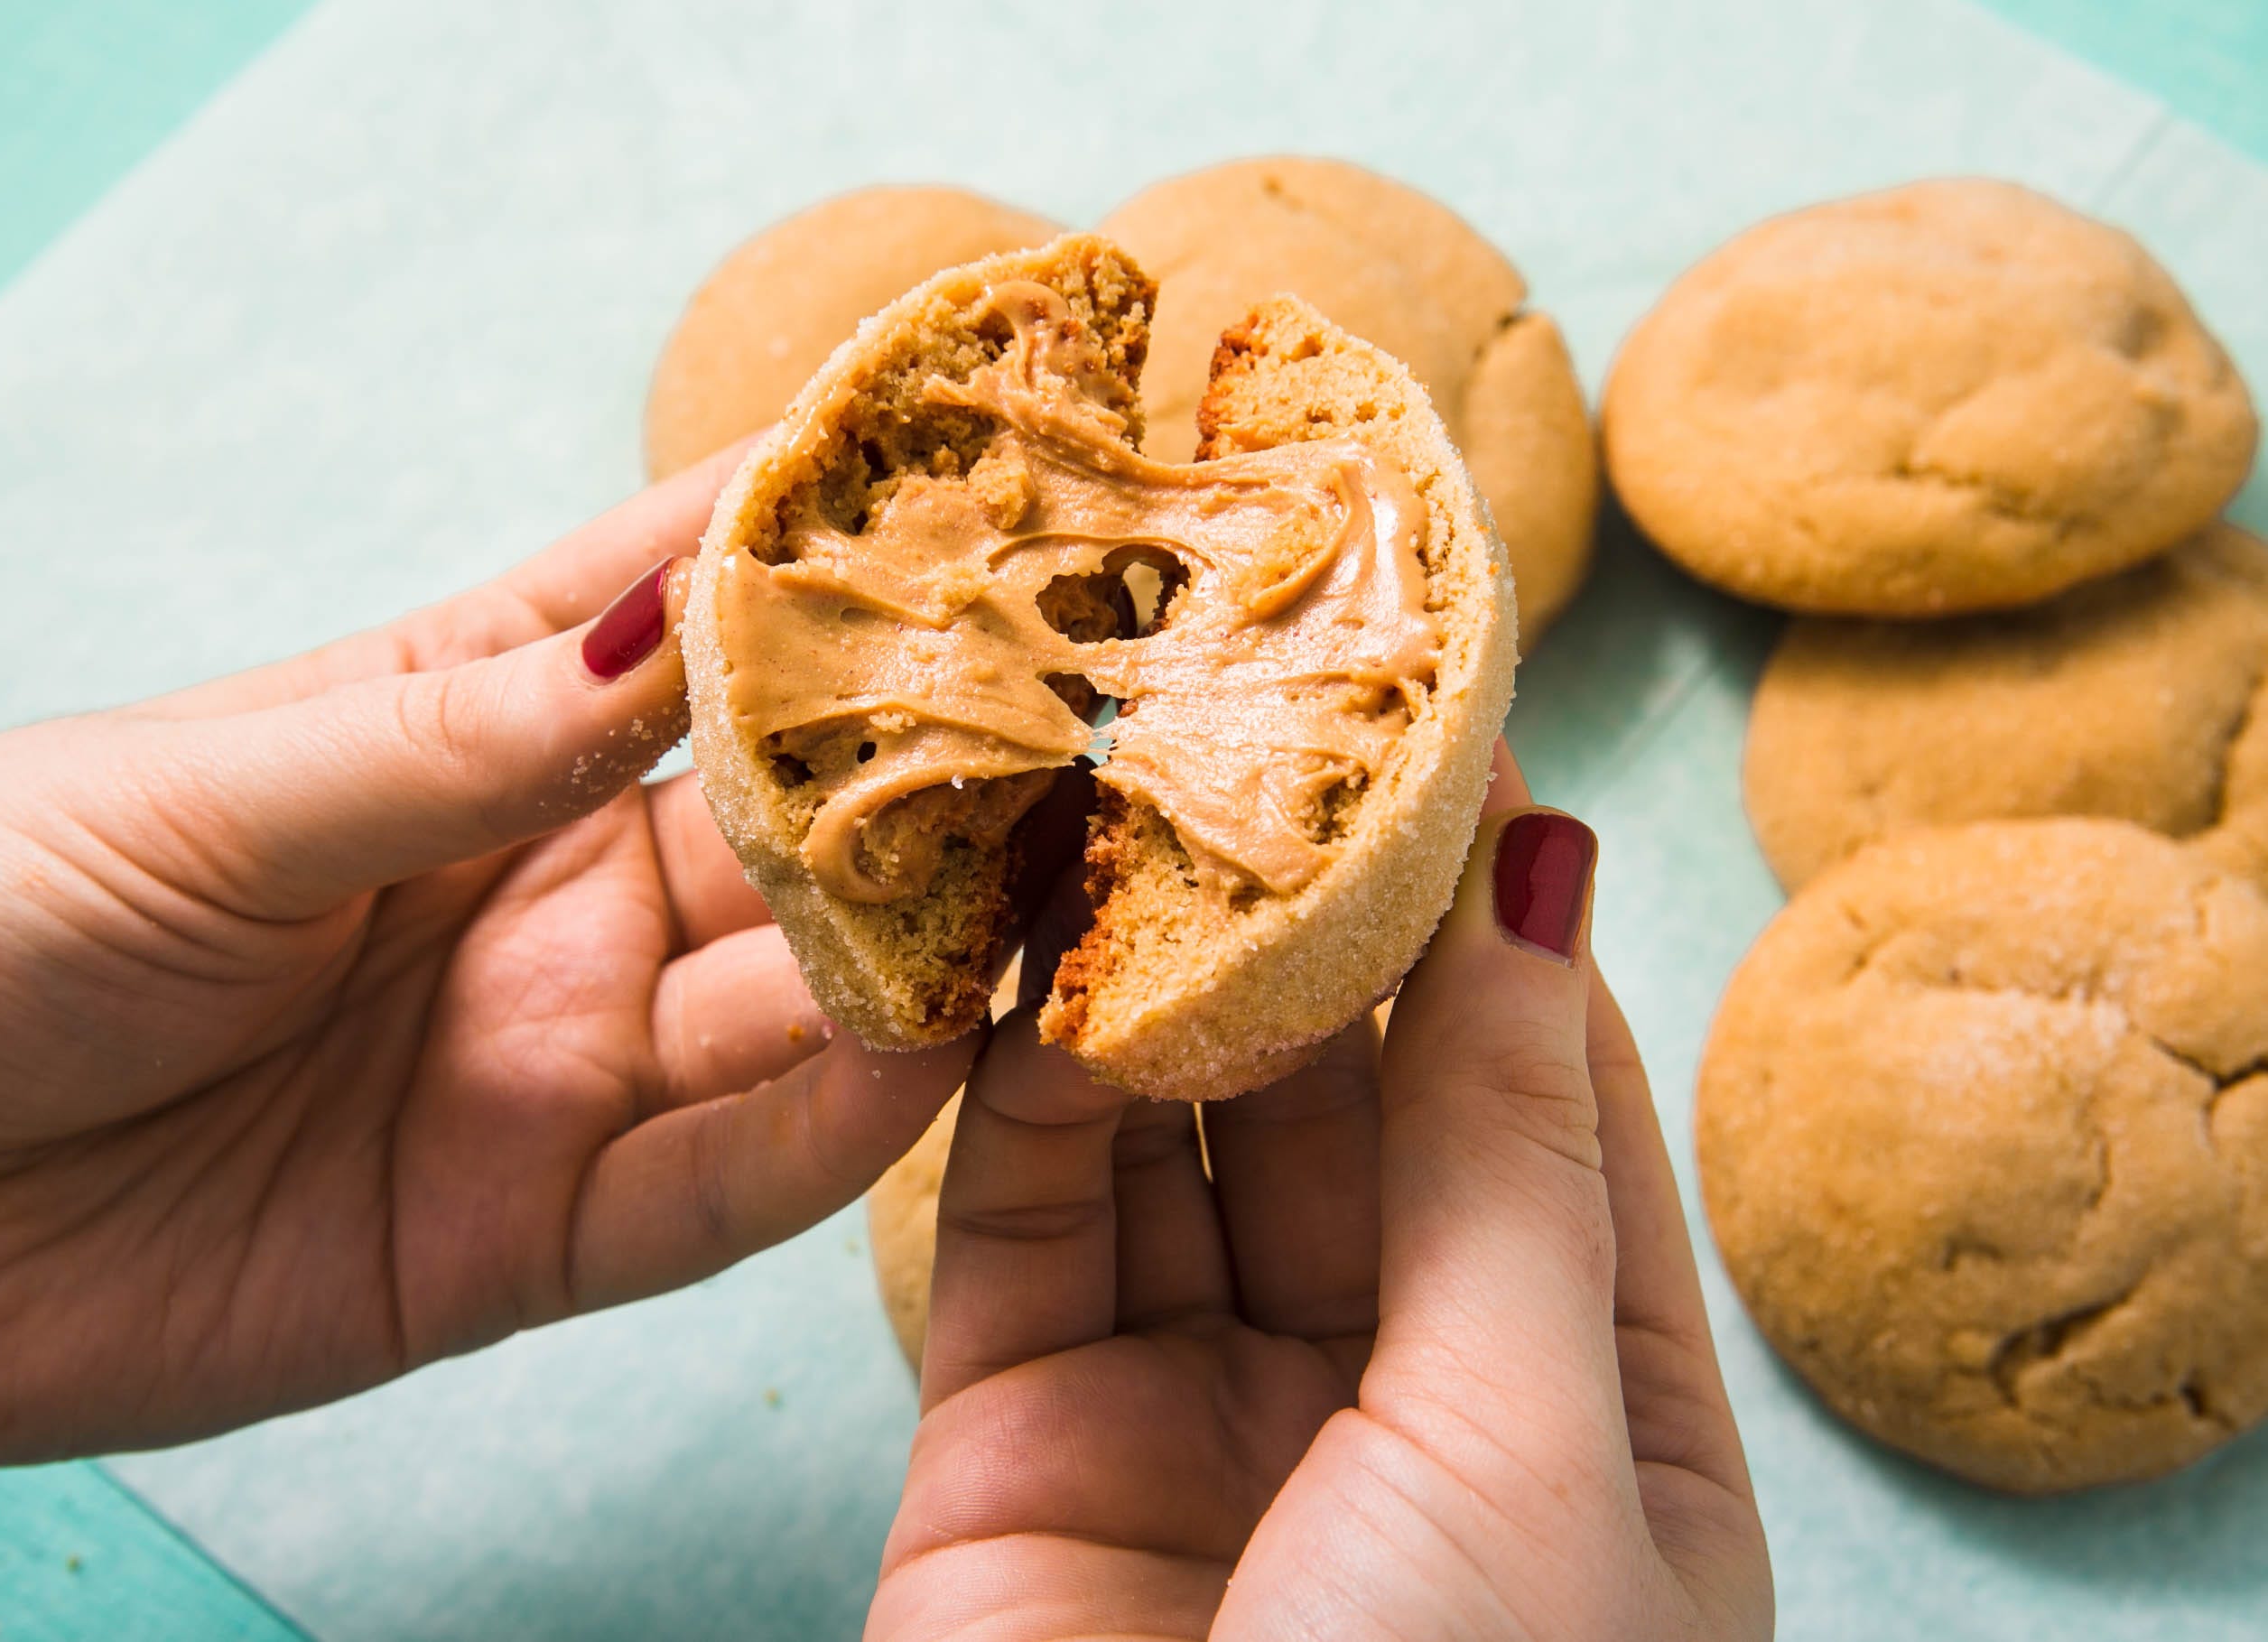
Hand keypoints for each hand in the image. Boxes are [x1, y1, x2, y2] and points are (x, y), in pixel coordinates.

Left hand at [0, 449, 976, 1495]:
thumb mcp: (207, 801)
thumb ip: (463, 734)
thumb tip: (690, 611)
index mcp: (458, 732)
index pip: (677, 614)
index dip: (822, 545)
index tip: (979, 482)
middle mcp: (540, 890)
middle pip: (782, 819)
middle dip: (927, 761)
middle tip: (1084, 707)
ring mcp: (548, 1062)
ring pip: (791, 1004)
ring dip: (920, 946)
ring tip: (1056, 882)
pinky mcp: (529, 1234)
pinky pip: (718, 1185)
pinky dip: (833, 1129)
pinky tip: (931, 1058)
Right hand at [869, 746, 1771, 1639]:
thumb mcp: (1531, 1440)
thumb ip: (1509, 1158)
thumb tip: (1548, 883)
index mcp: (1590, 1430)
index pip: (1554, 1114)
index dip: (1507, 925)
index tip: (1458, 729)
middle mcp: (1397, 1406)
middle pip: (1355, 1109)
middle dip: (1309, 923)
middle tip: (1260, 716)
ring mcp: (1197, 1418)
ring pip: (1175, 1144)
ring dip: (1150, 978)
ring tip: (1126, 790)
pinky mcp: (1015, 1442)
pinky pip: (1020, 1223)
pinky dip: (1011, 1088)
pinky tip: (1020, 944)